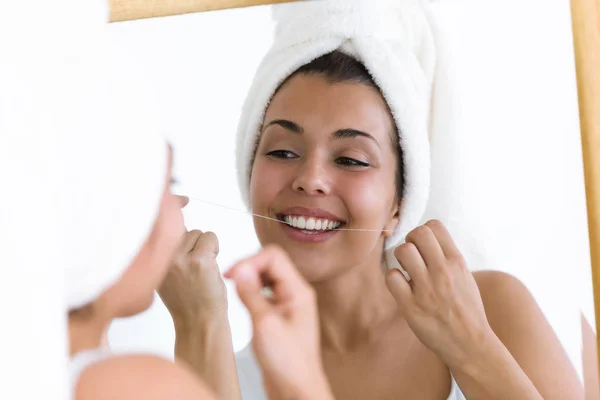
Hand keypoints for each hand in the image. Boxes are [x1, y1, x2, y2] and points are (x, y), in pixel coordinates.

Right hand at [158, 228, 227, 328]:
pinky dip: (215, 248)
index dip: (178, 238)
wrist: (199, 324)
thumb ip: (167, 254)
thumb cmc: (187, 302)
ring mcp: (180, 259)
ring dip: (205, 247)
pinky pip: (211, 237)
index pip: (163, 230)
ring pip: (198, 233)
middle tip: (195, 267)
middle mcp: (162, 258)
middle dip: (193, 245)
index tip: (184, 254)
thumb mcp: (166, 276)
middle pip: (184, 231)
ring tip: (202, 269)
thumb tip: (173, 226)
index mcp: (152, 262)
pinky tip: (211, 268)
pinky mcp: (199, 260)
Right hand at [225, 245, 332, 399]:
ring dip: (249, 279)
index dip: (250, 261)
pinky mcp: (280, 316)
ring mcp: (288, 305)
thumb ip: (251, 294)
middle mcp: (296, 294)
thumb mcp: (265, 324)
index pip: (274, 257)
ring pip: (267, 278)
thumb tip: (241, 269)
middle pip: (270, 264)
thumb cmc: (288, 363)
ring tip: (235, 290)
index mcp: (298, 291)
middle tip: (230, 280)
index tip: (232, 274)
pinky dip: (251, 292)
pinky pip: (265, 293)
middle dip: (249, 267)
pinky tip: (243, 302)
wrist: (296, 390)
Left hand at [385, 220, 494, 366]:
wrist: (471, 345)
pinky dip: (393, 280)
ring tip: (407, 272)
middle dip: (410, 240)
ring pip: (403, 251)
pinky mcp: (411, 306)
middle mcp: (442, 272)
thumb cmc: (466, 309)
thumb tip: (427, 238)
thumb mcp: (465, 277)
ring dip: (400, 259)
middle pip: (418, 233)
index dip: (424, 231)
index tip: (424, 246)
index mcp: (457, 262)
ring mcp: (426, 289)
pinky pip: (391, 278)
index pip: (435, 225)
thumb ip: (447, 257)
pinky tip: (402, 288)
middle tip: (413, 257)